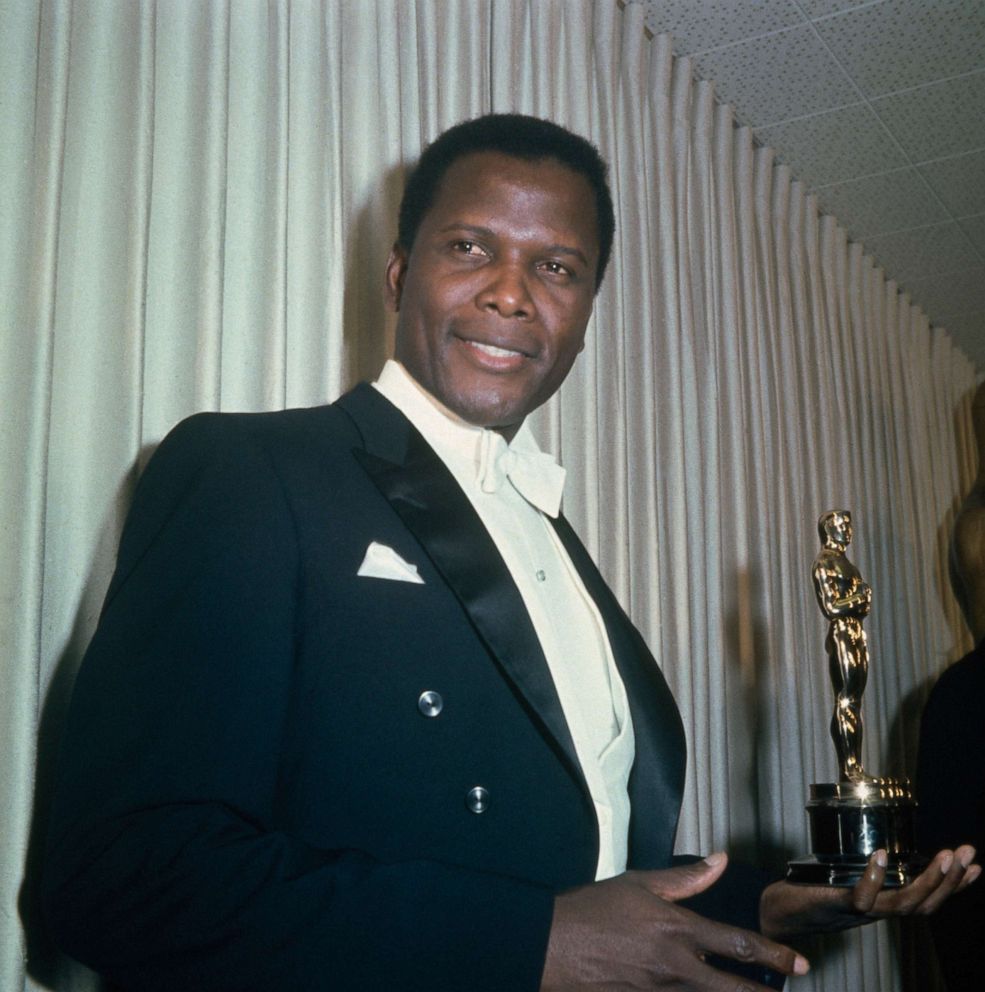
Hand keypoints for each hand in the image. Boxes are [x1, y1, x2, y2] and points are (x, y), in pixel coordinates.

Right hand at [541, 853, 809, 989]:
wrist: (551, 946)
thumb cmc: (592, 909)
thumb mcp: (638, 883)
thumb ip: (684, 878)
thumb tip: (720, 860)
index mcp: (677, 930)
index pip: (738, 945)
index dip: (774, 956)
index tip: (799, 964)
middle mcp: (675, 967)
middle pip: (733, 990)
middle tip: (789, 988)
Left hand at [760, 846, 980, 939]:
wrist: (776, 914)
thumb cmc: (810, 895)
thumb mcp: (848, 882)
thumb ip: (869, 876)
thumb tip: (890, 851)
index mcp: (882, 906)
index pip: (927, 901)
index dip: (953, 887)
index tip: (975, 867)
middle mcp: (876, 912)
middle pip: (924, 905)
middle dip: (950, 880)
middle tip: (967, 853)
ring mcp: (857, 911)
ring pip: (902, 904)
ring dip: (926, 882)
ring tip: (944, 856)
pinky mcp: (834, 904)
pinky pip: (860, 897)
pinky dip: (873, 878)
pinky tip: (883, 856)